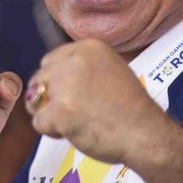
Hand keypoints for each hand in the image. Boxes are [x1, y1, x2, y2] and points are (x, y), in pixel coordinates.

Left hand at [26, 39, 166, 166]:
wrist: (146, 134)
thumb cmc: (130, 109)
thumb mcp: (110, 71)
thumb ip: (80, 69)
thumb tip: (48, 79)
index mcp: (88, 48)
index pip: (50, 61)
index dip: (57, 83)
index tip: (78, 97)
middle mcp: (75, 60)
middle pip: (39, 79)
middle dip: (50, 98)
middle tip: (77, 112)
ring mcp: (66, 85)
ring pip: (36, 100)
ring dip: (50, 115)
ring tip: (77, 121)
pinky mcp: (60, 110)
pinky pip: (38, 122)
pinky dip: (52, 131)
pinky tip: (76, 131)